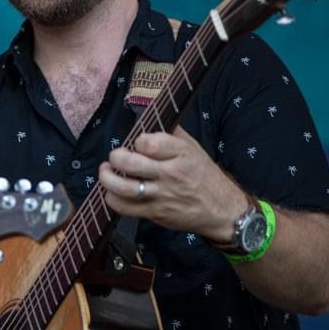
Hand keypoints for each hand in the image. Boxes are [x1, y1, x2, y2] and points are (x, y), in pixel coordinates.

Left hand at [100, 128, 246, 240]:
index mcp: (181, 154)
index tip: (138, 143)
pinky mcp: (155, 213)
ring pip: (123, 187)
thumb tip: (149, 117)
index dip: (137, 141)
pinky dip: (112, 199)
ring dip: (107, 178)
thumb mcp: (194, 148)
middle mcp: (170, 174)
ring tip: (106, 171)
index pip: (149, 143)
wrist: (222, 210)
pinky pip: (124, 207)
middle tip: (115, 157)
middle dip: (115, 157)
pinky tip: (112, 192)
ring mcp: (161, 195)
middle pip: (130, 163)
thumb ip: (171, 133)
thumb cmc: (204, 176)